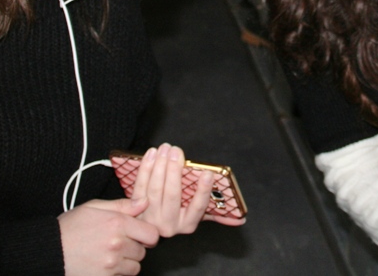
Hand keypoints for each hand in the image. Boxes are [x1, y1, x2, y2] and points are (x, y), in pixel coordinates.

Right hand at [58, 197, 158, 275]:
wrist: (49, 251)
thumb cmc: (69, 227)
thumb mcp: (93, 207)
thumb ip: (122, 205)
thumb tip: (144, 202)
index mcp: (117, 223)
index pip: (151, 234)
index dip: (147, 234)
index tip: (139, 234)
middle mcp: (117, 244)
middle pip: (143, 251)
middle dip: (135, 248)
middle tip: (119, 244)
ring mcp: (111, 264)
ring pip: (135, 267)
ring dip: (127, 262)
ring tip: (111, 254)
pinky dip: (116, 273)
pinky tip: (104, 264)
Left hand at [131, 144, 245, 235]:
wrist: (143, 230)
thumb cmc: (179, 214)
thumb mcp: (196, 216)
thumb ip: (218, 215)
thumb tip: (242, 220)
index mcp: (188, 224)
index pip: (198, 208)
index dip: (203, 191)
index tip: (207, 173)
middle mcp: (169, 224)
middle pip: (173, 195)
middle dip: (174, 170)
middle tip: (177, 150)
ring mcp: (151, 218)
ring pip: (155, 189)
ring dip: (159, 165)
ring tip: (165, 148)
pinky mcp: (135, 209)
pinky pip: (140, 186)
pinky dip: (145, 168)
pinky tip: (152, 154)